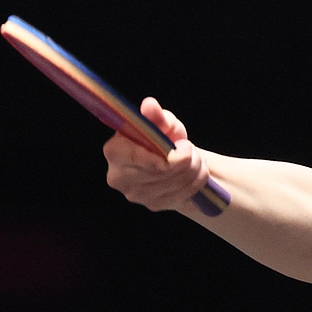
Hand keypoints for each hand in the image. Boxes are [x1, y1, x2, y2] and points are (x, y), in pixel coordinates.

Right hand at [102, 97, 215, 212]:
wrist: (171, 160)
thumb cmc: (161, 137)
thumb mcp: (162, 123)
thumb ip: (156, 116)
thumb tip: (149, 106)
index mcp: (114, 151)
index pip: (139, 159)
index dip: (166, 155)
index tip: (183, 146)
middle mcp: (118, 177)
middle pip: (159, 173)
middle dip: (185, 160)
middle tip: (191, 149)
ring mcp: (135, 195)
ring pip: (174, 184)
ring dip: (193, 169)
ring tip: (195, 158)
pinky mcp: (152, 205)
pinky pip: (181, 195)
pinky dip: (195, 182)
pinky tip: (196, 171)